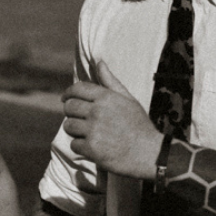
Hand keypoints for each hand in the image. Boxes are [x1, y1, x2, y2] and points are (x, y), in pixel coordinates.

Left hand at [62, 63, 161, 178]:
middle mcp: (98, 112)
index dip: (68, 93)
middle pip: (69, 107)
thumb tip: (99, 62)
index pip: (77, 89)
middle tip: (78, 118)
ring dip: (75, 130)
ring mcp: (93, 130)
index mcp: (106, 97)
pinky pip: (74, 144)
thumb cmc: (139, 125)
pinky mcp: (91, 148)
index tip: (65, 99)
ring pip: (68, 126)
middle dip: (71, 112)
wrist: (150, 153)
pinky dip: (81, 147)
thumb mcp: (128, 100)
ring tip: (87, 133)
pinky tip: (93, 147)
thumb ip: (111, 82)